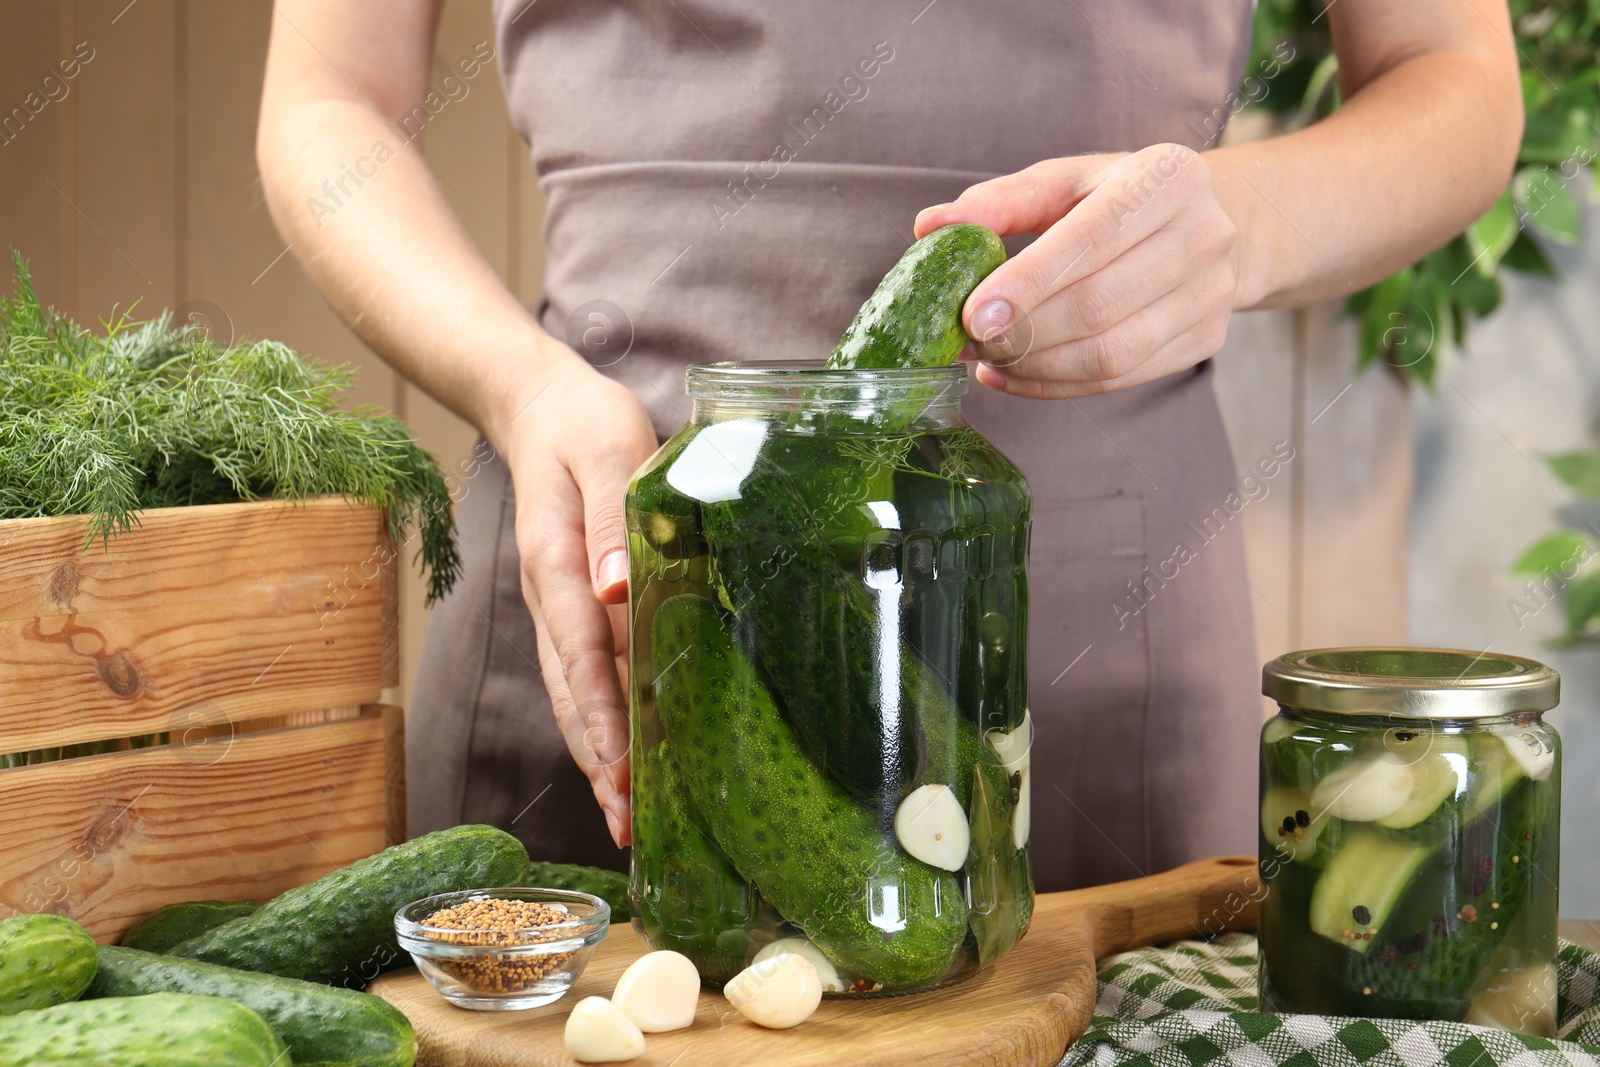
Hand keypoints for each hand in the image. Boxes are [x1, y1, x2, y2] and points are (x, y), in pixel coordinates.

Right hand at [499, 355, 658, 845]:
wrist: (539, 407)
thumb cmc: (582, 425)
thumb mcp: (608, 449)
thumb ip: (611, 516)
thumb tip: (612, 587)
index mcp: (557, 561)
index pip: (582, 651)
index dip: (602, 714)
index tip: (621, 767)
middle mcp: (550, 597)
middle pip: (573, 693)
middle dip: (600, 761)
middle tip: (629, 822)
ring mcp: (556, 607)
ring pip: (574, 695)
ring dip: (598, 757)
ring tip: (626, 815)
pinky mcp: (570, 607)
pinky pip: (583, 676)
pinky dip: (600, 724)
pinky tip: (623, 760)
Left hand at [914, 145, 1240, 398]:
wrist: (1216, 223)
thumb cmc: (1121, 197)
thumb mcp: (1066, 180)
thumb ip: (999, 202)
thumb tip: (930, 227)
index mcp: (1168, 180)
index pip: (1091, 240)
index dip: (1028, 284)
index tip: (973, 315)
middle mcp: (1203, 236)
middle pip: (1099, 307)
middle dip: (1023, 334)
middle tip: (971, 342)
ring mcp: (1211, 295)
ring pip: (1110, 355)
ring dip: (1036, 368)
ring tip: (989, 359)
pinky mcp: (1204, 342)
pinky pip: (1117, 381)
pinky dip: (1054, 387)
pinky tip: (1013, 375)